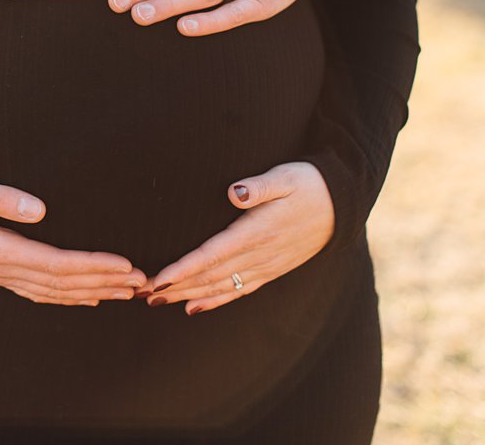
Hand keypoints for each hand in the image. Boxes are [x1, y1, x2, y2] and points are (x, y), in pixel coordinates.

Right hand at [0, 160, 148, 305]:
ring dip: (91, 292)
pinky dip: (65, 295)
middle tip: (142, 283)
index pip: (56, 264)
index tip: (126, 264)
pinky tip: (85, 295)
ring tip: (126, 291)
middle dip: (103, 282)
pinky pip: (37, 290)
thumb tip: (40, 210)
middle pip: (60, 283)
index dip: (93, 266)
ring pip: (52, 291)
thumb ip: (1, 197)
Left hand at [140, 161, 333, 313]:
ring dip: (188, 295)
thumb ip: (259, 186)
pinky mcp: (271, 270)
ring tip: (158, 302)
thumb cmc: (308, 184)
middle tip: (142, 295)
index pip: (211, 255)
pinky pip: (240, 290)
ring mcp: (266, 266)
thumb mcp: (285, 177)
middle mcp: (259, 255)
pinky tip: (195, 307)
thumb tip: (235, 192)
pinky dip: (216, 300)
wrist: (342, 205)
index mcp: (257, 232)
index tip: (158, 280)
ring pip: (221, 287)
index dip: (183, 270)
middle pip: (209, 276)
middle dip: (175, 287)